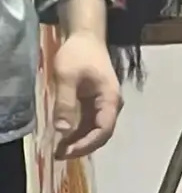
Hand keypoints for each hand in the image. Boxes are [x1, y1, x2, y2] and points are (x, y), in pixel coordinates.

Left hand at [51, 29, 121, 159]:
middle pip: (101, 134)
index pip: (103, 130)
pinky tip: (63, 137)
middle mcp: (112, 106)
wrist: (86, 37)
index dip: (86, 144)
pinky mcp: (96, 103)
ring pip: (95, 131)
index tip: (67, 150)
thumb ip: (65, 103)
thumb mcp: (66, 76)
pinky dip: (77, 132)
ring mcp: (104, 105)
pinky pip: (89, 123)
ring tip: (59, 150)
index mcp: (111, 100)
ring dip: (79, 141)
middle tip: (60, 154)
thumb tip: (63, 131)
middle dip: (82, 147)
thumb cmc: (78, 53)